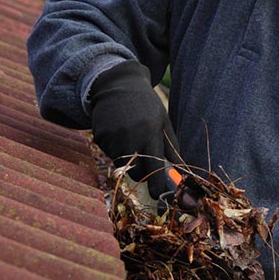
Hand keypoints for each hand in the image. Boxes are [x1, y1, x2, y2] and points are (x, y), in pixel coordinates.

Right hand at [90, 60, 179, 197]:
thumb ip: (171, 147)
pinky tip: (118, 132)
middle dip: (141, 173)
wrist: (117, 84)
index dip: (157, 184)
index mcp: (150, 132)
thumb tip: (179, 171)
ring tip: (130, 137)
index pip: (155, 167)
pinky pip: (109, 153)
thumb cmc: (146, 104)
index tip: (159, 195)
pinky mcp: (99, 136)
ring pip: (122, 163)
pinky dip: (115, 149)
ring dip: (128, 158)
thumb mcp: (163, 121)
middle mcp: (130, 136)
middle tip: (145, 165)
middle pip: (135, 172)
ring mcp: (112, 137)